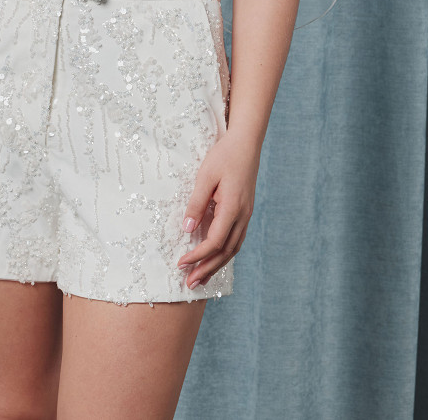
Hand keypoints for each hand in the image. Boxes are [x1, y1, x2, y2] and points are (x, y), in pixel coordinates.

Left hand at [177, 129, 260, 287]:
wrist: (246, 142)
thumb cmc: (224, 155)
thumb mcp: (205, 176)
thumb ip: (196, 203)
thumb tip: (186, 229)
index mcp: (233, 208)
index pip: (214, 241)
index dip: (197, 256)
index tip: (180, 263)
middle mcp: (243, 215)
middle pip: (226, 251)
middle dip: (207, 269)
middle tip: (190, 284)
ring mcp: (247, 214)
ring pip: (233, 248)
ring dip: (216, 265)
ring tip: (200, 278)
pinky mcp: (245, 211)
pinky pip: (236, 239)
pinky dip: (224, 253)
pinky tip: (214, 258)